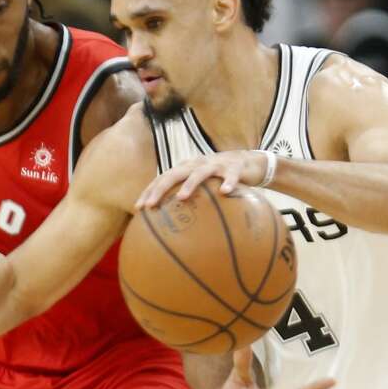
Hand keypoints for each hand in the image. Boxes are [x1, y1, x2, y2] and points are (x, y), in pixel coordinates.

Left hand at [136, 151, 266, 209]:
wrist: (249, 162)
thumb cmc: (220, 178)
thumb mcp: (202, 186)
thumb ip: (188, 200)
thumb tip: (172, 227)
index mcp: (186, 168)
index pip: (162, 179)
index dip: (149, 191)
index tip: (138, 208)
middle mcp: (196, 164)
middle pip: (174, 174)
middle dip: (160, 189)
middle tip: (150, 205)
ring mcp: (215, 165)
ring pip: (199, 173)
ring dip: (189, 184)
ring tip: (181, 197)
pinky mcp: (235, 167)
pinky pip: (231, 176)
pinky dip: (228, 183)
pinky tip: (225, 192)